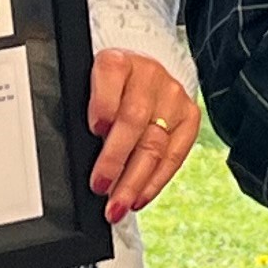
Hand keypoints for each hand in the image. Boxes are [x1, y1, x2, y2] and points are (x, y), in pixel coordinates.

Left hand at [86, 50, 200, 216]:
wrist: (141, 75)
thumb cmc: (109, 90)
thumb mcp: (88, 89)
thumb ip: (84, 114)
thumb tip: (78, 158)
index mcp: (117, 62)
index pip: (112, 77)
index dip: (104, 105)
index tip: (96, 130)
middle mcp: (148, 75)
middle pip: (134, 120)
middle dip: (116, 159)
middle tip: (100, 187)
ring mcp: (172, 96)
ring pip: (155, 144)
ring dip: (135, 181)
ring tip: (118, 205)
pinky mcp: (189, 116)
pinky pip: (175, 155)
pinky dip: (155, 182)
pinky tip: (139, 197)